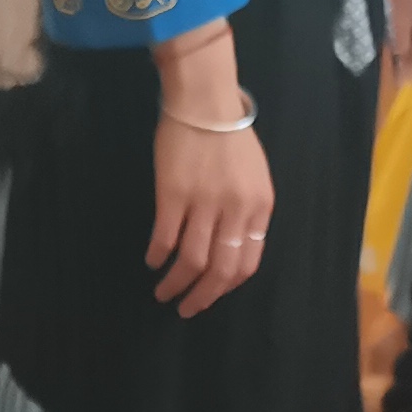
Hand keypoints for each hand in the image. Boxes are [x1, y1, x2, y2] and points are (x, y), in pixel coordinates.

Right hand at [149, 22, 272, 317]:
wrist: (205, 102)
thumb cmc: (230, 137)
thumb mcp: (254, 177)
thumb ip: (247, 212)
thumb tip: (230, 248)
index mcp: (259, 207)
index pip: (246, 264)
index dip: (226, 287)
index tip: (210, 294)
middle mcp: (235, 210)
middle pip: (219, 270)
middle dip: (202, 297)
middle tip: (186, 309)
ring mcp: (204, 203)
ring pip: (191, 261)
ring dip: (176, 283)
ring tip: (164, 292)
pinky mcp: (173, 195)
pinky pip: (165, 238)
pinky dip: (158, 256)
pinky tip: (152, 261)